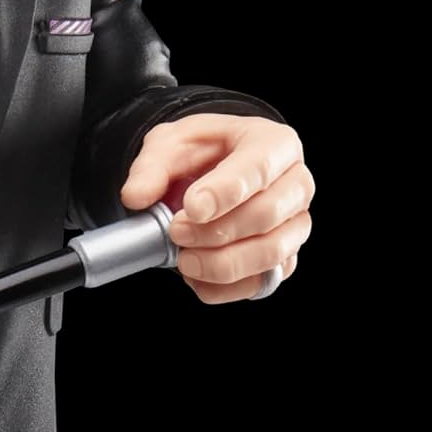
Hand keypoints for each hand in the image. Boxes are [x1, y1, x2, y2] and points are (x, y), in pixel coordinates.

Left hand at [120, 114, 313, 303]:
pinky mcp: (284, 260)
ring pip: (271, 254)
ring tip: (184, 258)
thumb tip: (136, 197)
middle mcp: (296, 184)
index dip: (225, 192)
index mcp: (274, 144)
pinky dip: (224, 288)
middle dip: (215, 232)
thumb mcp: (170, 144)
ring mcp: (294, 225)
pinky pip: (261, 284)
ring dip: (220, 263)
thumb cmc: (203, 154)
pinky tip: (196, 275)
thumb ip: (151, 167)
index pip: (259, 168)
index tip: (192, 209)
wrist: (211, 174)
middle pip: (267, 215)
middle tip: (176, 231)